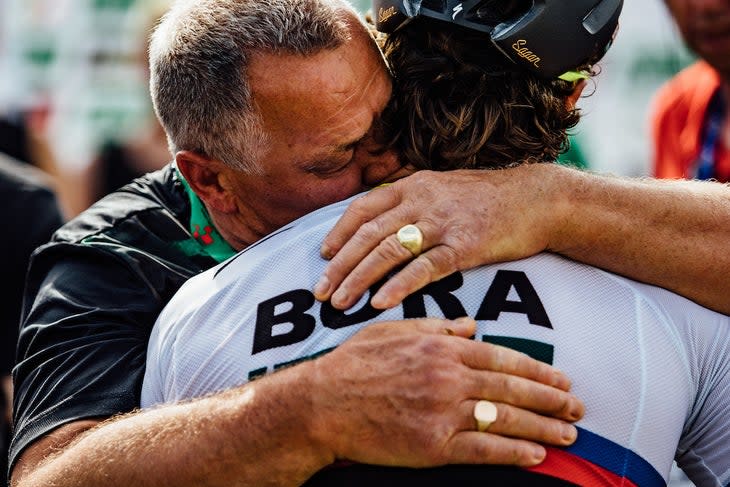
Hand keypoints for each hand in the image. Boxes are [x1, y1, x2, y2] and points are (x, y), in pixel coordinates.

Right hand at [307, 317, 582, 467]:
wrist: (322, 403)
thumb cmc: (354, 364)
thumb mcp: (393, 330)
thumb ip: (437, 327)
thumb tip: (472, 326)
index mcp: (441, 348)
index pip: (502, 357)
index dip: (537, 370)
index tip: (561, 379)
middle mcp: (448, 377)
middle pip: (512, 388)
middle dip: (550, 399)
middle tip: (577, 407)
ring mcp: (442, 412)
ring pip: (505, 419)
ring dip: (542, 428)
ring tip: (569, 435)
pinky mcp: (432, 446)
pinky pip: (482, 450)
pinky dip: (512, 453)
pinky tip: (536, 456)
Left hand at [314, 166, 563, 309]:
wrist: (535, 199)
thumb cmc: (487, 199)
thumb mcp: (442, 189)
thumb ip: (411, 202)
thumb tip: (381, 224)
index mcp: (411, 185)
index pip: (362, 208)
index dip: (339, 234)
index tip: (324, 257)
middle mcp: (421, 200)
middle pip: (368, 234)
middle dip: (340, 265)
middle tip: (319, 291)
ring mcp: (442, 222)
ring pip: (388, 252)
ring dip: (359, 279)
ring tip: (339, 304)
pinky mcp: (464, 246)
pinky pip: (424, 269)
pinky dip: (399, 287)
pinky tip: (380, 303)